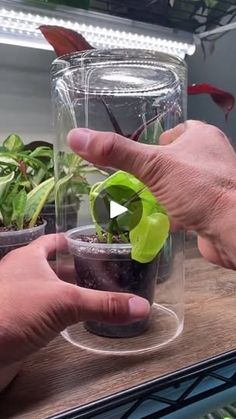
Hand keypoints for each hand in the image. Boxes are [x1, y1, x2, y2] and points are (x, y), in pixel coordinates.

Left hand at [0, 234, 148, 387]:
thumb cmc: (15, 311)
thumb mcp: (65, 302)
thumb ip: (103, 304)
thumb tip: (142, 306)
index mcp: (29, 258)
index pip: (52, 241)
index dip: (71, 240)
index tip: (90, 243)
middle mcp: (22, 274)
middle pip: (52, 266)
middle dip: (76, 269)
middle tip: (102, 273)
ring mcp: (18, 298)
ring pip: (48, 290)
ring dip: (68, 292)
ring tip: (93, 294)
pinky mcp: (17, 321)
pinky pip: (43, 311)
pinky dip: (59, 313)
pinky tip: (73, 320)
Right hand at [68, 120, 235, 268]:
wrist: (234, 231)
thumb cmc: (200, 189)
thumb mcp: (153, 165)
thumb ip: (117, 152)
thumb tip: (76, 137)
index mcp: (201, 136)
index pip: (173, 132)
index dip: (154, 143)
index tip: (135, 157)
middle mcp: (210, 158)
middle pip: (173, 161)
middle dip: (152, 173)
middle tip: (129, 182)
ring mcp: (212, 185)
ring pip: (178, 186)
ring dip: (159, 195)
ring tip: (136, 202)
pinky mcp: (210, 209)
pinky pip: (185, 207)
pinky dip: (170, 213)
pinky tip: (156, 221)